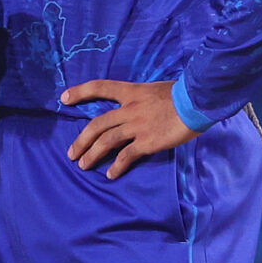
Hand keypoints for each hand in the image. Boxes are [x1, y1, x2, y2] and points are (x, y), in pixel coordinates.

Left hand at [60, 79, 197, 179]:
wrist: (197, 101)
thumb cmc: (183, 93)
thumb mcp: (157, 89)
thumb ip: (144, 98)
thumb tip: (140, 106)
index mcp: (132, 91)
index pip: (100, 88)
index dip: (80, 92)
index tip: (64, 99)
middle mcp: (130, 108)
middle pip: (97, 124)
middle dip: (81, 140)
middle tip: (72, 153)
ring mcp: (137, 126)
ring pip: (106, 141)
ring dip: (92, 154)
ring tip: (83, 166)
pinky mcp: (147, 142)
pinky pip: (126, 156)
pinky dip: (117, 166)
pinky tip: (111, 174)